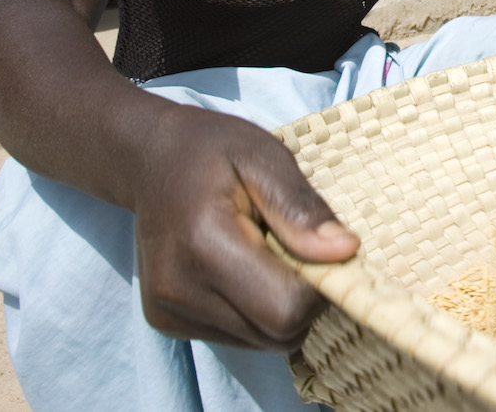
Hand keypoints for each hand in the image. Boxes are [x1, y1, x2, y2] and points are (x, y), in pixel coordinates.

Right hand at [130, 105, 359, 349]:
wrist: (150, 159)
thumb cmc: (214, 152)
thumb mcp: (265, 159)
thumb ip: (302, 209)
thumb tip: (345, 252)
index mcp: (203, 243)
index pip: (285, 308)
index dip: (318, 285)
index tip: (316, 246)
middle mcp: (178, 288)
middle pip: (277, 333)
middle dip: (302, 297)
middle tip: (292, 246)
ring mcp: (166, 311)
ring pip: (261, 342)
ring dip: (278, 306)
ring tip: (262, 252)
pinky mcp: (165, 322)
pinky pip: (238, 338)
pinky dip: (253, 312)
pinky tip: (239, 269)